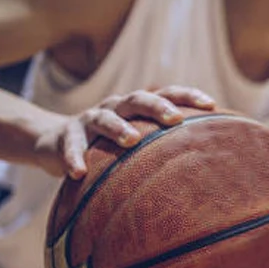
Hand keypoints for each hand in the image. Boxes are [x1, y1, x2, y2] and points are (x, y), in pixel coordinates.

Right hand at [34, 86, 215, 178]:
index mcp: (137, 108)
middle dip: (158, 107)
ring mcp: (89, 120)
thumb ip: (165, 148)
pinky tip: (79, 172)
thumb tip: (210, 169)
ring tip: (131, 140)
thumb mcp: (138, 143)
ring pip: (103, 118)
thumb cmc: (110, 147)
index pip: (166, 95)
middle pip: (138, 100)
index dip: (188, 96)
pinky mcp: (65, 137)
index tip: (212, 105)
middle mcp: (115, 108)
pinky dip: (74, 157)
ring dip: (118, 128)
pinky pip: (70, 146)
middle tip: (175, 119)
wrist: (57, 143)